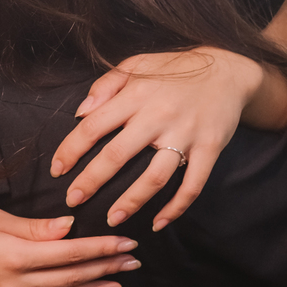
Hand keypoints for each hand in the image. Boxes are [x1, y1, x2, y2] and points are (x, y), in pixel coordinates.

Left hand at [50, 49, 265, 231]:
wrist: (228, 71)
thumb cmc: (175, 70)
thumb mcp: (138, 64)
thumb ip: (106, 85)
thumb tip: (80, 112)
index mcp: (136, 94)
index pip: (94, 125)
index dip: (71, 150)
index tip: (57, 170)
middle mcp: (158, 115)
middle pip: (118, 154)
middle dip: (92, 181)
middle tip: (73, 201)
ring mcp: (186, 134)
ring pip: (154, 177)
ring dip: (131, 202)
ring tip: (112, 219)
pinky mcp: (210, 148)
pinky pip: (192, 185)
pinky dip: (176, 208)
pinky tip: (159, 223)